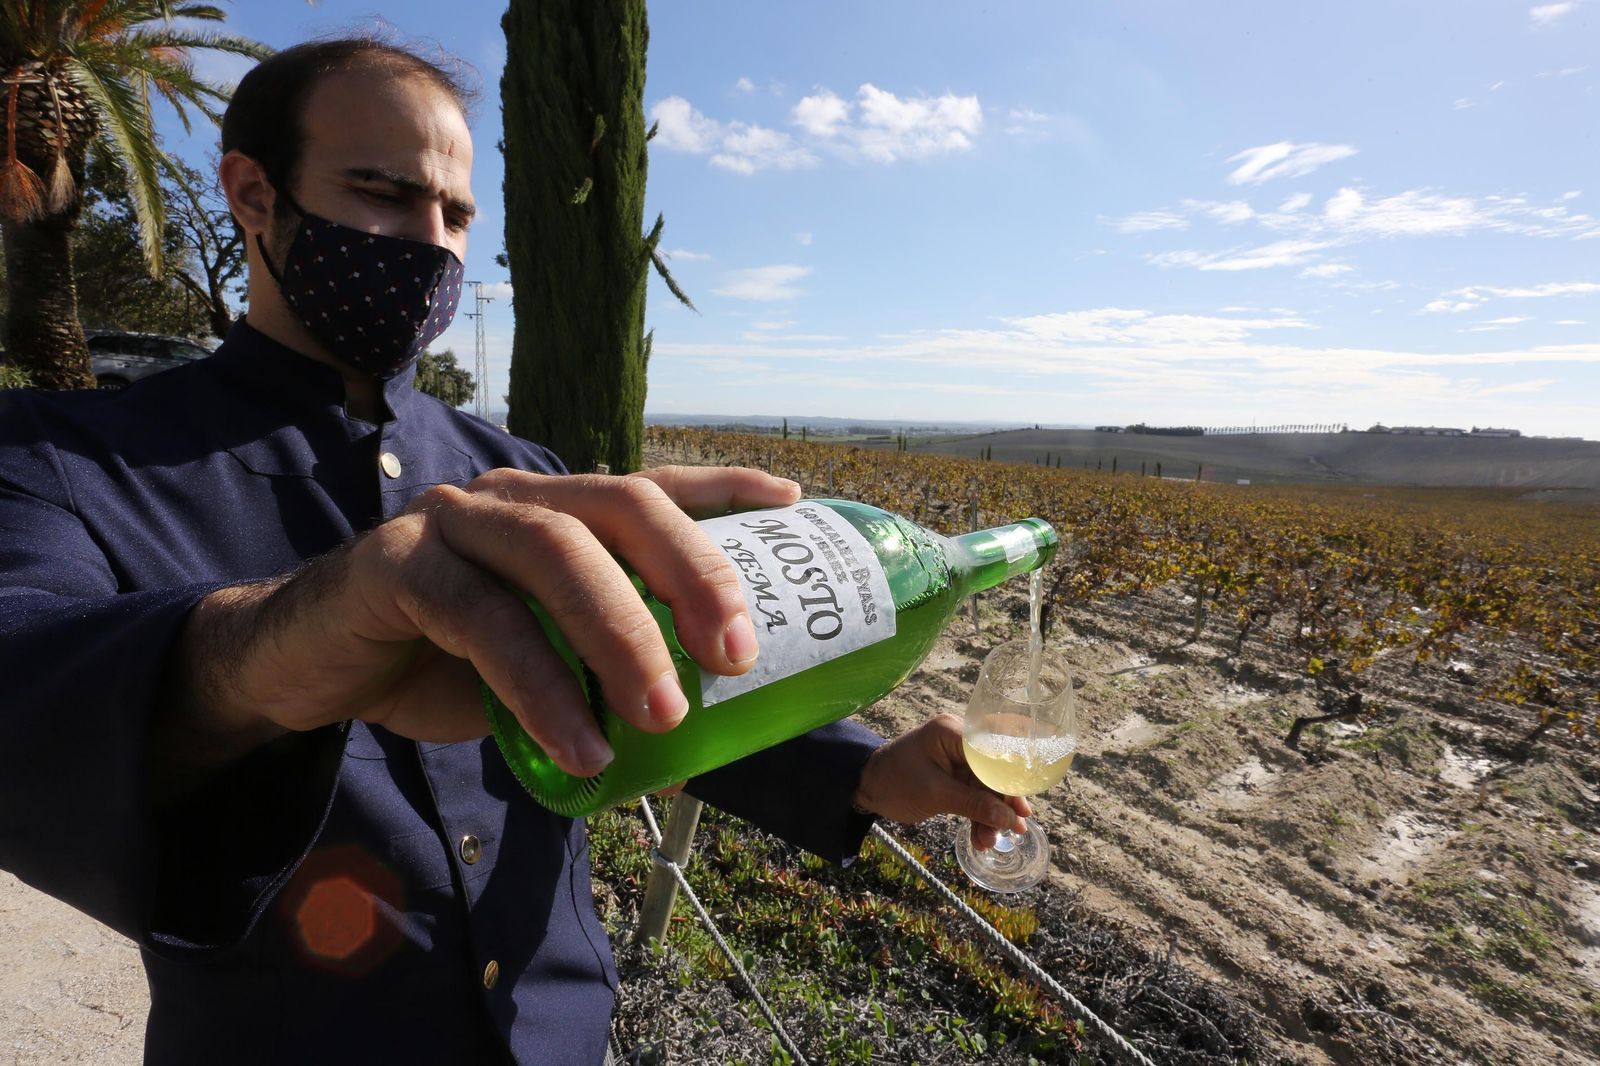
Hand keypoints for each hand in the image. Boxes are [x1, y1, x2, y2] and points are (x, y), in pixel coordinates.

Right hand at [167, 466, 800, 778]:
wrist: (309, 665)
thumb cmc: (440, 661)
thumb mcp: (538, 660)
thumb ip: (599, 673)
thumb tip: (699, 736)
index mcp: (558, 512)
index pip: (652, 487)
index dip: (723, 490)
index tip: (793, 504)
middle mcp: (514, 499)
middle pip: (621, 505)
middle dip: (690, 572)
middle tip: (736, 654)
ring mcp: (453, 522)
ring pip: (554, 552)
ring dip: (619, 635)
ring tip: (663, 715)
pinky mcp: (397, 565)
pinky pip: (481, 621)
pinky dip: (538, 687)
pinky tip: (579, 748)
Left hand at [850, 714, 1031, 849]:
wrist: (864, 787)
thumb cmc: (894, 782)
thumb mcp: (935, 795)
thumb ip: (974, 805)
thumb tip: (1011, 820)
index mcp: (953, 732)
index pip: (994, 753)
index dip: (1010, 781)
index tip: (1023, 806)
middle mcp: (958, 739)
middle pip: (993, 772)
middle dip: (1001, 804)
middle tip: (1016, 829)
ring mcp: (956, 757)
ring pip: (984, 787)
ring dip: (989, 815)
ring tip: (989, 842)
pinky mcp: (952, 773)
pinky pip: (972, 793)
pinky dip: (977, 814)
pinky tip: (981, 836)